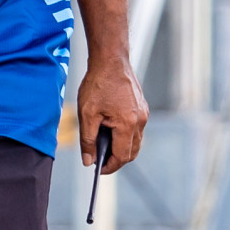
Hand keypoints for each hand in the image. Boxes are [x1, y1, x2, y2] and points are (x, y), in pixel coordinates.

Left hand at [79, 56, 148, 174]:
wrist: (111, 59)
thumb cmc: (98, 83)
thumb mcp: (87, 114)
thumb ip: (87, 140)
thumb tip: (88, 161)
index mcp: (127, 124)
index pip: (122, 156)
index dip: (110, 167)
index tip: (98, 170)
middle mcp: (140, 121)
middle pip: (132, 152)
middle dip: (116, 159)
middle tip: (99, 159)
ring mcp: (143, 113)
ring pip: (135, 141)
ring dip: (121, 147)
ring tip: (103, 143)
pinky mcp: (142, 107)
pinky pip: (136, 128)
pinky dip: (125, 134)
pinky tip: (110, 128)